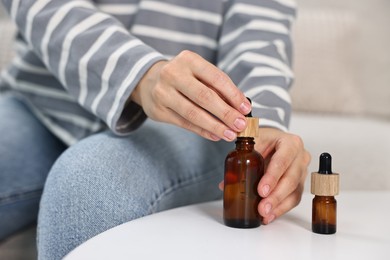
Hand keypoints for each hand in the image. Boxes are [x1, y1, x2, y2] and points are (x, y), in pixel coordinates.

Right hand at [130, 50, 251, 141]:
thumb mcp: (198, 72)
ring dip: (214, 126)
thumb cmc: (184, 77)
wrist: (149, 80)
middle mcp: (173, 74)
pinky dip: (202, 131)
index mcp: (189, 60)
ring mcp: (162, 92)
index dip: (233, 95)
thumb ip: (217, 87)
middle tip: (240, 125)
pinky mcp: (158, 110)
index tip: (246, 109)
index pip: (216, 78)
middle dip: (225, 113)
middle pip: (204, 96)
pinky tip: (215, 135)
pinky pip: (184, 123)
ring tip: (230, 134)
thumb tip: (240, 108)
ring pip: (193, 113)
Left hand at [218, 128, 309, 223]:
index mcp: (290, 143)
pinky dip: (281, 209)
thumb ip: (240, 158)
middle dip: (276, 196)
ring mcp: (302, 171)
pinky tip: (269, 216)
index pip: (282, 161)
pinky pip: (293, 199)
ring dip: (278, 205)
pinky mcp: (300, 184)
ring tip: (264, 215)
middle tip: (262, 207)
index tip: (261, 190)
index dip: (272, 177)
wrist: (274, 141)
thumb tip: (225, 183)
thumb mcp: (254, 141)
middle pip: (291, 179)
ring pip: (294, 191)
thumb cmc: (265, 140)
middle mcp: (300, 157)